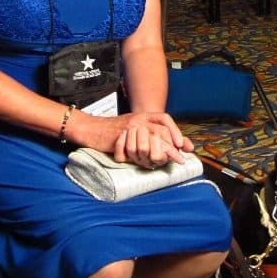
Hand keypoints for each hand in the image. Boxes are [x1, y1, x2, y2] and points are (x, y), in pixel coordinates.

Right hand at [76, 111, 193, 168]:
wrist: (93, 129)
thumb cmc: (115, 132)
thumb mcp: (135, 129)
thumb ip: (150, 134)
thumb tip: (171, 146)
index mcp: (143, 116)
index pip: (164, 119)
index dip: (175, 131)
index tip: (183, 145)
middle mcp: (139, 118)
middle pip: (160, 129)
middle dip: (172, 144)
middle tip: (180, 158)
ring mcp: (130, 125)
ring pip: (150, 137)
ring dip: (160, 151)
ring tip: (167, 161)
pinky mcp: (121, 135)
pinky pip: (135, 146)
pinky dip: (142, 155)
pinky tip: (146, 161)